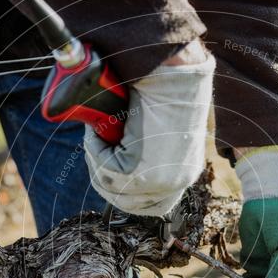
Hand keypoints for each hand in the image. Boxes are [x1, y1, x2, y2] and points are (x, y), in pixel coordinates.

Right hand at [84, 41, 214, 216]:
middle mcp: (176, 183)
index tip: (110, 171)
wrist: (172, 74)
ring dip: (97, 161)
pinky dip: (94, 151)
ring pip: (111, 187)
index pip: (153, 203)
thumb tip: (116, 146)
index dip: (126, 192)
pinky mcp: (141, 173)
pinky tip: (95, 131)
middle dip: (104, 179)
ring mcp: (159, 182)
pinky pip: (104, 171)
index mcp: (184, 173)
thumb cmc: (167, 89)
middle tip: (95, 149)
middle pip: (128, 202)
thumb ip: (143, 145)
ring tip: (95, 134)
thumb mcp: (158, 126)